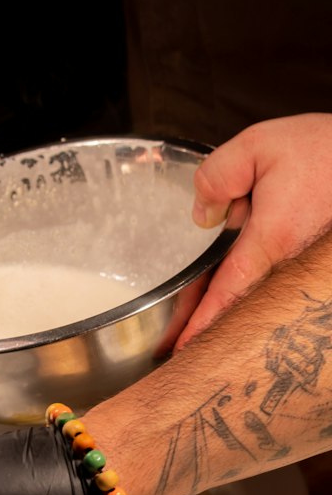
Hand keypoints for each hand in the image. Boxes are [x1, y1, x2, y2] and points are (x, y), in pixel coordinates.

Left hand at [175, 114, 331, 347]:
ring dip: (234, 301)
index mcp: (272, 237)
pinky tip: (239, 285)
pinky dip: (254, 284)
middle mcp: (292, 259)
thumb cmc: (323, 149)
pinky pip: (278, 278)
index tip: (183, 349)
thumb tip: (203, 217)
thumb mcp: (256, 146)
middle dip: (213, 319)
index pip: (228, 291)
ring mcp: (305, 264)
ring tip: (203, 316)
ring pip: (260, 291)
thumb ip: (217, 178)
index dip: (202, 322)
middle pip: (243, 300)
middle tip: (177, 340)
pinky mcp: (313, 259)